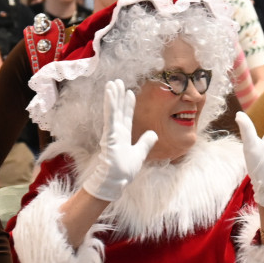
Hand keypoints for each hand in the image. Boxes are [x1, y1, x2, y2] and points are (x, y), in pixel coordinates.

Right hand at [78, 80, 154, 202]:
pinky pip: (110, 117)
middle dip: (119, 95)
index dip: (128, 104)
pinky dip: (110, 104)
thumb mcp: (140, 153)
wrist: (116, 180)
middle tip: (118, 82)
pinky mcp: (109, 134)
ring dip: (113, 96)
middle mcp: (117, 132)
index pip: (126, 116)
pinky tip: (109, 93)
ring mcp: (112, 132)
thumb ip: (146, 142)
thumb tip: (154, 133)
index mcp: (123, 135)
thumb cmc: (124, 170)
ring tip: (112, 83)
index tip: (130, 92)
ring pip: (113, 110)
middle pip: (119, 109)